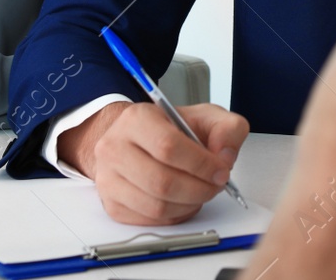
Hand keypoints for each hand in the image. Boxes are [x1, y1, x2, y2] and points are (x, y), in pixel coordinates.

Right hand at [58, 99, 247, 225]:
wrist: (139, 140)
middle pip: (161, 182)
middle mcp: (115, 147)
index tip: (221, 171)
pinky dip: (175, 215)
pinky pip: (149, 220)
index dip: (200, 164)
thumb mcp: (205, 116)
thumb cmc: (172, 129)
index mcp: (137, 119)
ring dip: (189, 205)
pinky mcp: (112, 204)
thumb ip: (227, 129)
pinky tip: (184, 201)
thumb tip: (225, 156)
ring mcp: (108, 178)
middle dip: (198, 189)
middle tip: (216, 186)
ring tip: (201, 192)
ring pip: (155, 206)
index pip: (167, 146)